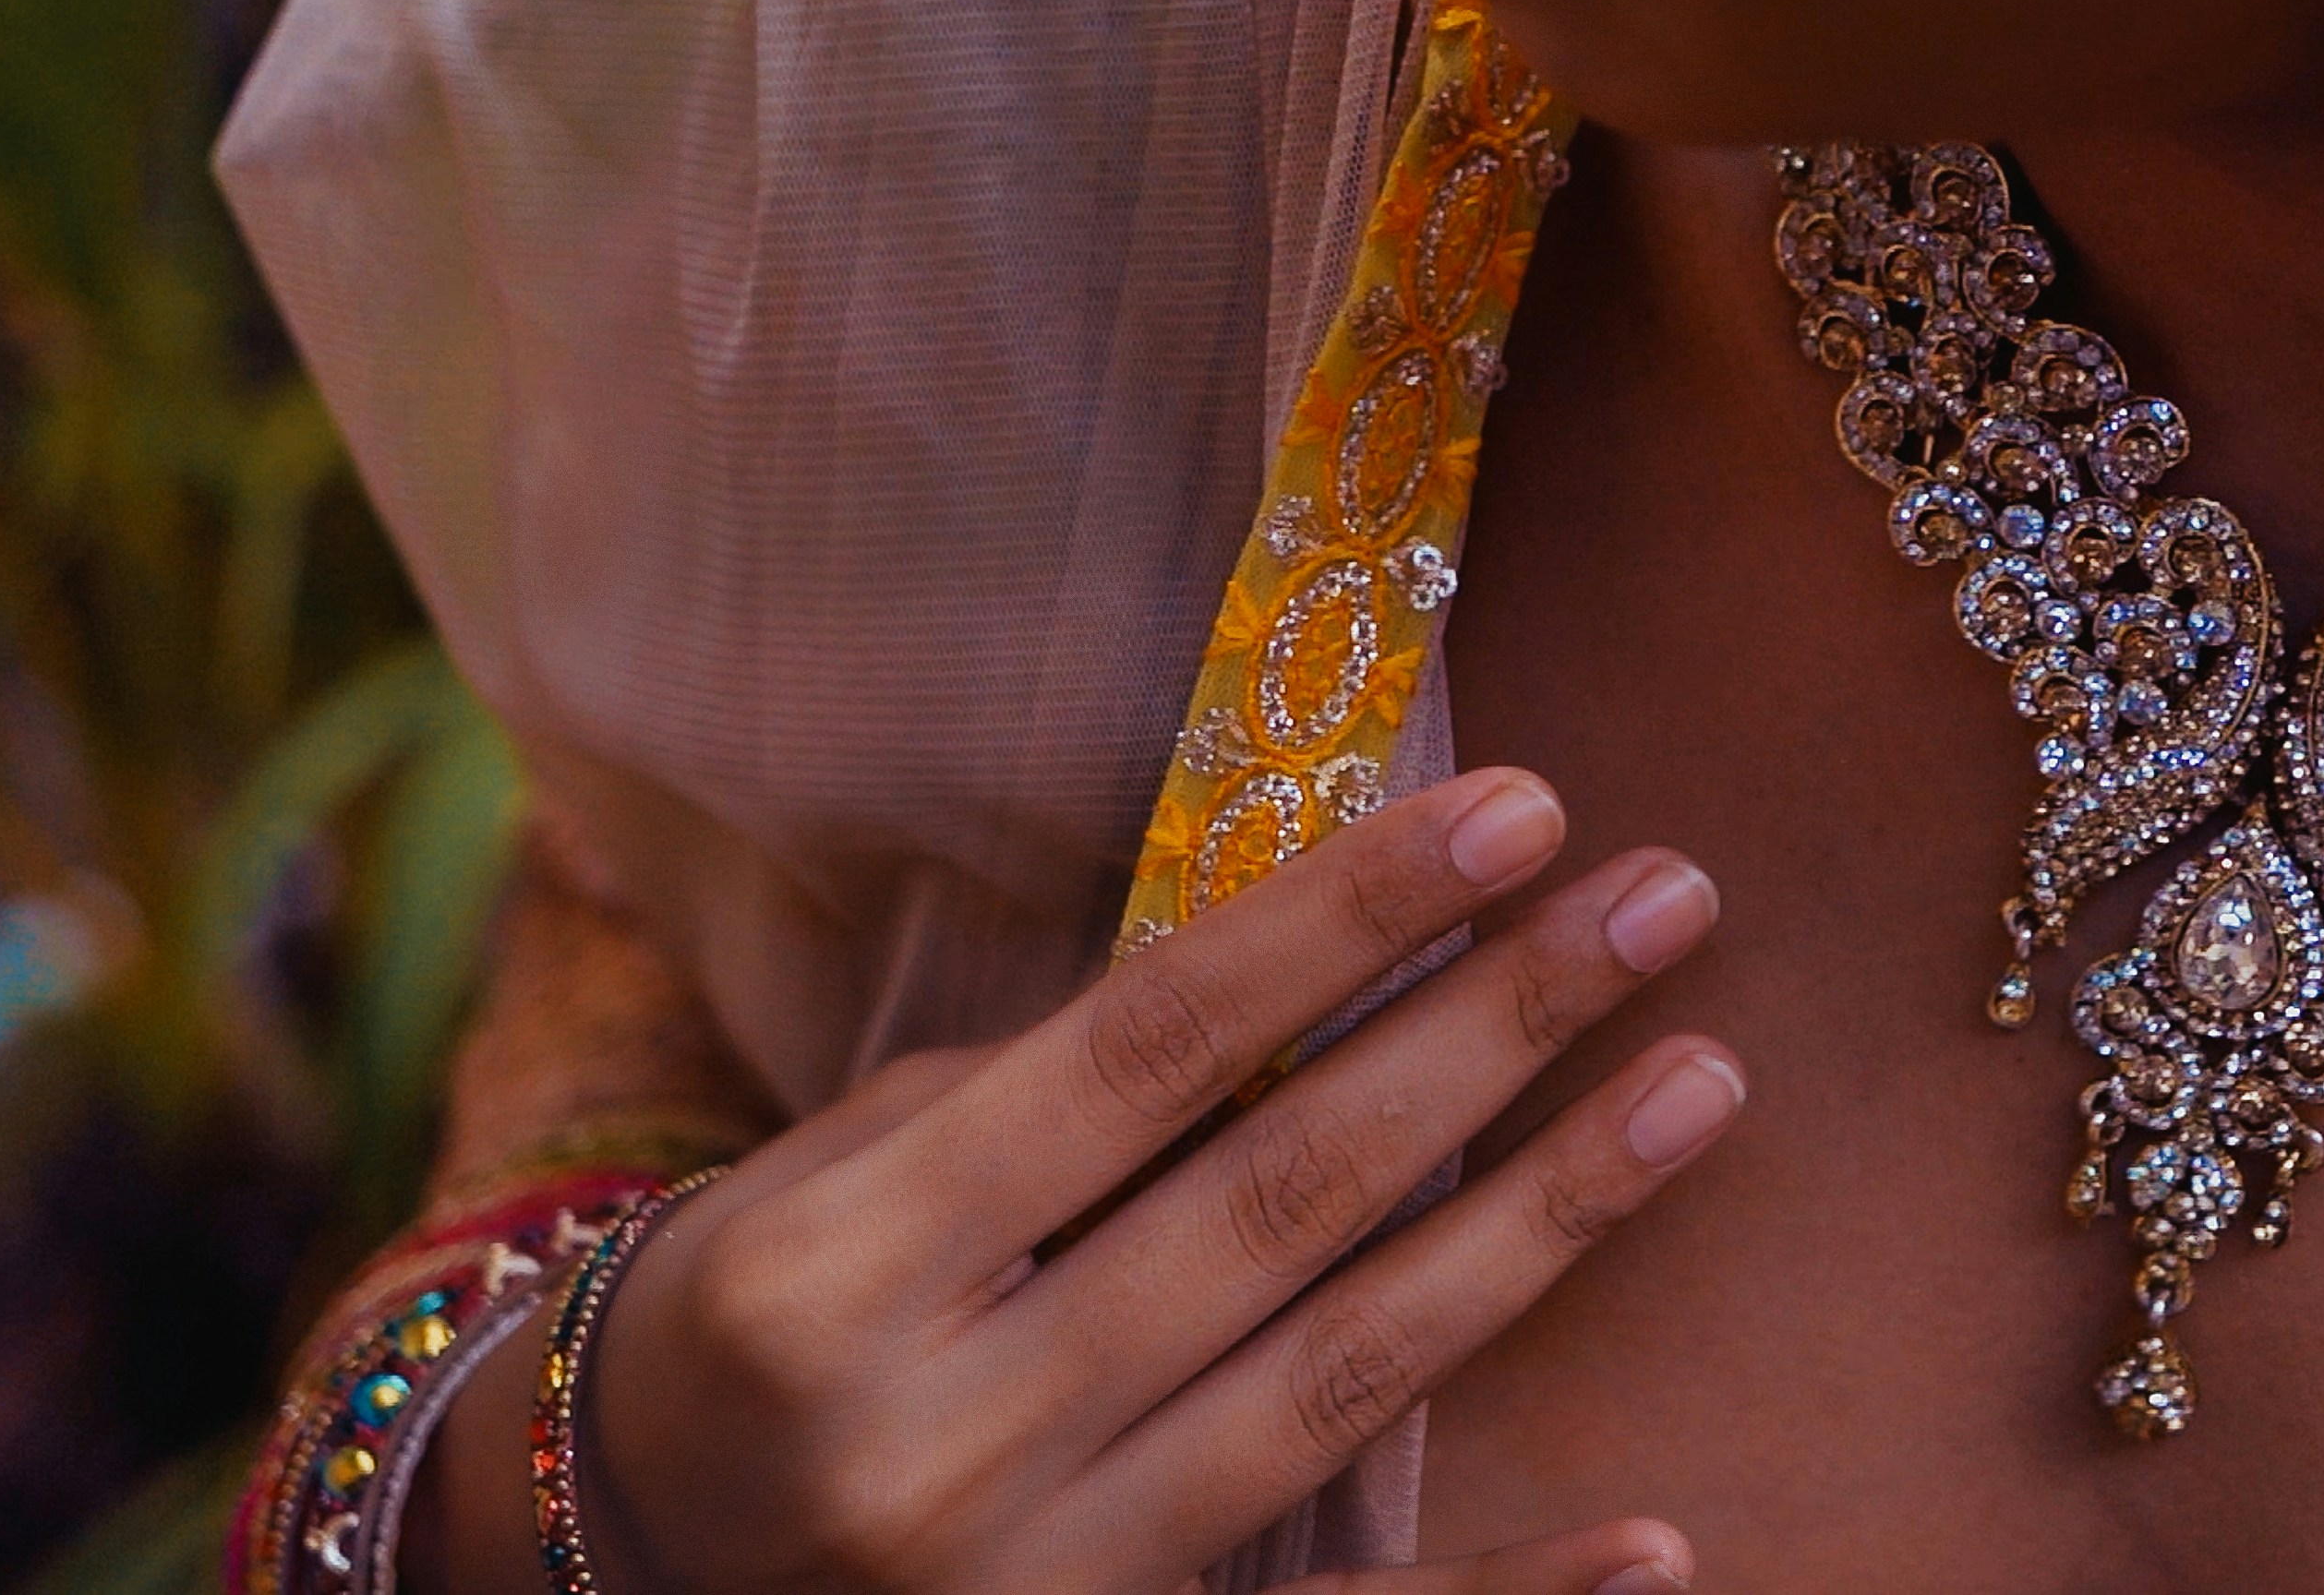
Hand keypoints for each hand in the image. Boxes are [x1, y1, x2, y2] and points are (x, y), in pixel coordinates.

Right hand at [553, 771, 1734, 1594]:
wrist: (621, 1580)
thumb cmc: (761, 1330)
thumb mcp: (834, 1185)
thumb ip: (1051, 1101)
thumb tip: (1305, 986)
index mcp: (843, 1273)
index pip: (1146, 1056)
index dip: (1343, 923)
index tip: (1516, 806)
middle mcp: (942, 1438)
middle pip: (1279, 1196)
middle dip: (1491, 1032)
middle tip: (1662, 901)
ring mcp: (1036, 1588)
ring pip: (1347, 1378)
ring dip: (1544, 1223)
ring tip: (1702, 1084)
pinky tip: (1661, 1540)